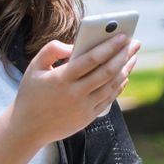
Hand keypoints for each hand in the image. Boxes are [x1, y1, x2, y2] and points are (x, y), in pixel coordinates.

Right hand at [12, 33, 141, 144]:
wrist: (28, 128)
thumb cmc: (31, 93)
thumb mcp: (34, 67)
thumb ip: (52, 49)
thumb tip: (73, 45)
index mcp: (61, 78)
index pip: (91, 59)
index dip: (109, 46)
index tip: (123, 35)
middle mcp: (75, 94)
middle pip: (106, 72)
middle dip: (123, 55)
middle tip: (135, 42)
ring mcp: (83, 107)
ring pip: (111, 85)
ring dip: (125, 69)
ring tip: (133, 56)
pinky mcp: (88, 117)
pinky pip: (108, 99)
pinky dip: (119, 86)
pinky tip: (125, 75)